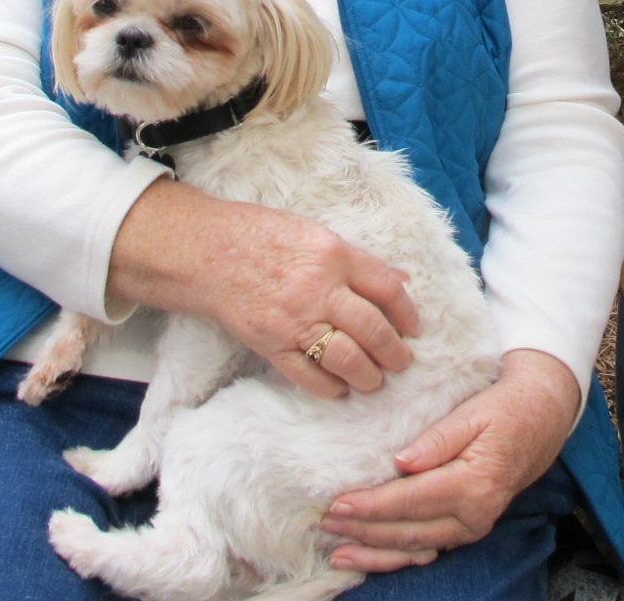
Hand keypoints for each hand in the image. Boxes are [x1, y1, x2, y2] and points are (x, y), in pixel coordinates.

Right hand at [104, 180, 420, 396]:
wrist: (208, 252)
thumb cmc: (262, 236)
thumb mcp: (315, 233)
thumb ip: (357, 260)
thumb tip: (401, 281)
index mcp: (334, 254)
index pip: (387, 288)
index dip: (408, 313)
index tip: (415, 328)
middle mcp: (319, 288)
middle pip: (373, 329)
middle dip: (395, 353)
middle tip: (402, 362)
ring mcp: (294, 319)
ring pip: (347, 358)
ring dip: (368, 375)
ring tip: (375, 380)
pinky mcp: (271, 344)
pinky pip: (308, 375)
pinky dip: (329, 387)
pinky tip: (340, 389)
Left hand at [319, 348, 579, 571]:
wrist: (542, 418)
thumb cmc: (505, 409)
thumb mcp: (474, 412)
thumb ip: (438, 439)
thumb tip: (401, 461)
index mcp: (474, 485)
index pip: (410, 500)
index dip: (370, 505)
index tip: (337, 504)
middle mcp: (474, 515)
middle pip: (408, 530)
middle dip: (364, 531)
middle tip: (327, 524)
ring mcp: (473, 527)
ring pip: (415, 548)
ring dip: (375, 553)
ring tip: (338, 554)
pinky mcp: (468, 529)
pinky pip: (427, 549)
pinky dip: (396, 557)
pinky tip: (371, 558)